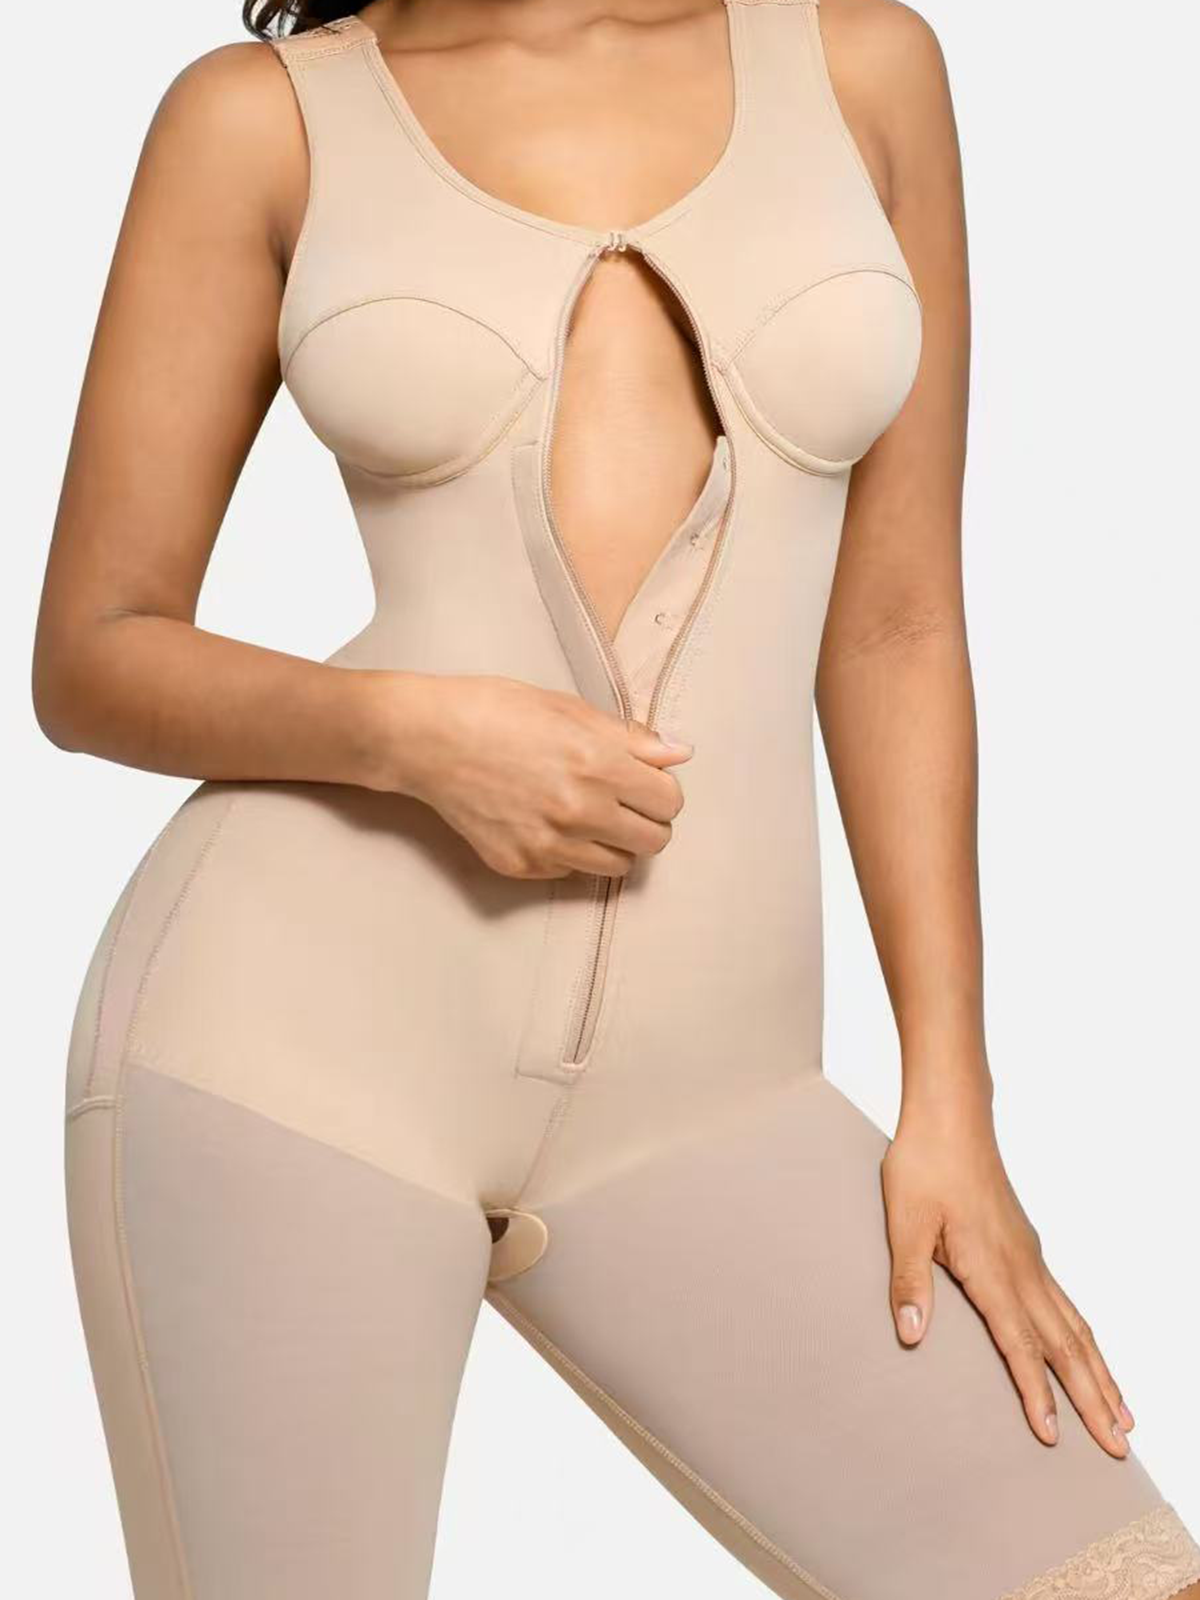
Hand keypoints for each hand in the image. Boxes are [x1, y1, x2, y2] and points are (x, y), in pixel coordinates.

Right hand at [366, 671, 691, 878]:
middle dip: (646, 822)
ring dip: (612, 844)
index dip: (662, 791)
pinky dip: (567, 853)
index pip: (670, 802)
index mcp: (599, 765)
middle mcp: (580, 811)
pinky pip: (568, 872)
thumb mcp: (568, 708)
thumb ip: (631, 738)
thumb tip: (680, 754)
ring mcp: (549, 845)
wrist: (427, 739)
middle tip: (624, 805)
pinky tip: (544, 822)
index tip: (646, 784)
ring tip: (586, 816)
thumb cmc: (495, 710)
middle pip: (654, 842)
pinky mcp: (520, 865)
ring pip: (616, 866)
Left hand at [881, 1092, 1135, 1457]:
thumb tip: (910, 1335)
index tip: (1055, 1437)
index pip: (1019, 1344)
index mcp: (991, 1269)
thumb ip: (910, 1281)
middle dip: (1093, 1399)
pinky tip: (1087, 1353)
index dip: (1037, 1393)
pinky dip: (1085, 1339)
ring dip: (1100, 1373)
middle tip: (1119, 1448)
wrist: (951, 1117)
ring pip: (1075, 1327)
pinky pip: (1066, 1304)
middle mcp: (1021, 1268)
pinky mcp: (1027, 1247)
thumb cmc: (923, 1166)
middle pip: (1065, 1346)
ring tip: (1124, 1415)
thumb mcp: (904, 1223)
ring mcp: (1030, 1257)